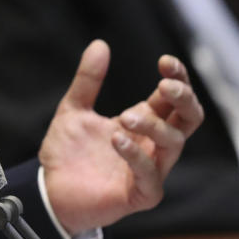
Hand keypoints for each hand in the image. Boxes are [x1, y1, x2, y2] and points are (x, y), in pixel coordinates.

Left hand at [39, 40, 203, 234]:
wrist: (49, 190)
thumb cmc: (67, 152)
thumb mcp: (73, 109)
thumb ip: (88, 80)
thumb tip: (100, 43)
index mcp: (143, 122)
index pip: (174, 98)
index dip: (177, 78)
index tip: (164, 62)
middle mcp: (152, 145)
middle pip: (189, 119)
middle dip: (184, 99)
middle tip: (165, 85)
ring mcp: (151, 171)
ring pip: (174, 144)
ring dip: (154, 126)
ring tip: (124, 117)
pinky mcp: (140, 194)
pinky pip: (151, 175)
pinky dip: (136, 155)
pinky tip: (117, 140)